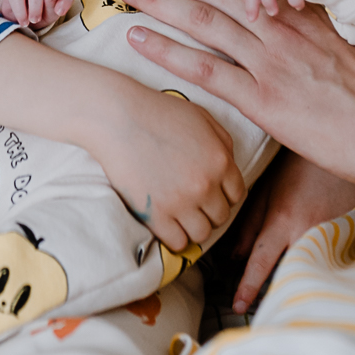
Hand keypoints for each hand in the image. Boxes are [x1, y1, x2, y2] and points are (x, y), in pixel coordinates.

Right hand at [0, 0, 72, 27]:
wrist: (21, 17)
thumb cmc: (42, 13)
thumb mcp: (51, 13)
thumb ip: (54, 6)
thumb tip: (54, 4)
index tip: (60, 12)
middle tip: (44, 15)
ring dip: (34, 4)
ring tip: (33, 20)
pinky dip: (20, 8)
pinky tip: (23, 20)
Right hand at [91, 85, 245, 251]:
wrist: (118, 118)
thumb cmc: (158, 112)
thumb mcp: (201, 117)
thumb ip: (223, 143)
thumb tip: (230, 167)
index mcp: (220, 160)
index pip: (237, 195)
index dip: (224, 194)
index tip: (210, 192)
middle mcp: (205, 185)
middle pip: (221, 217)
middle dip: (209, 210)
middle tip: (192, 201)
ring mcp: (180, 202)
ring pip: (201, 234)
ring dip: (193, 226)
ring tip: (179, 214)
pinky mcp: (156, 214)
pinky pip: (177, 242)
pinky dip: (174, 236)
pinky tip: (166, 222)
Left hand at [119, 0, 354, 181]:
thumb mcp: (335, 40)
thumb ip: (303, 20)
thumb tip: (279, 6)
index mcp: (294, 10)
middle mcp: (278, 27)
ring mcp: (269, 62)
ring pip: (203, 19)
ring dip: (159, 0)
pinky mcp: (262, 99)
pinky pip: (205, 69)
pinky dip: (167, 51)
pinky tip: (138, 38)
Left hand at [227, 150, 354, 313]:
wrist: (336, 153)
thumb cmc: (296, 171)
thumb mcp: (267, 192)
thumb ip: (250, 225)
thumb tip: (233, 258)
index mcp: (282, 220)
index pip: (261, 261)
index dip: (248, 286)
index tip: (238, 306)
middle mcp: (307, 232)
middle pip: (288, 275)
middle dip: (276, 294)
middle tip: (264, 313)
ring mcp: (332, 237)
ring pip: (311, 272)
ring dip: (298, 285)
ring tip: (287, 299)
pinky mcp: (349, 238)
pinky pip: (332, 264)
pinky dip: (321, 273)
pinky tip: (316, 281)